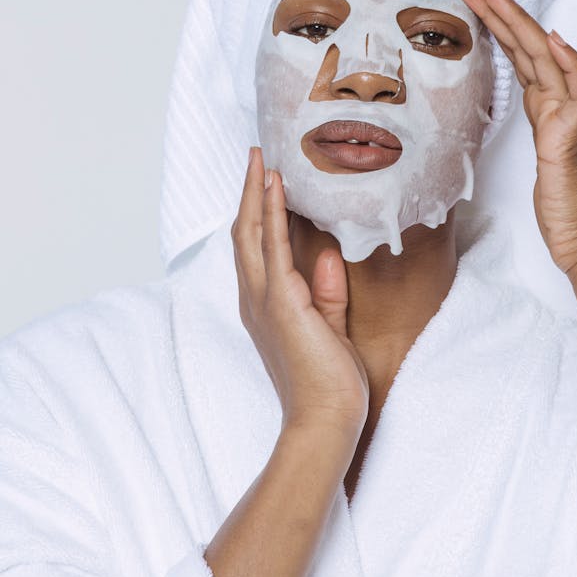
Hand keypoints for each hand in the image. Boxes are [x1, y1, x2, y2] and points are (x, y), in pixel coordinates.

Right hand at [231, 147, 369, 439]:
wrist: (325, 421)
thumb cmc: (329, 385)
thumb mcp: (330, 329)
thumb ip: (326, 294)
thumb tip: (328, 256)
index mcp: (266, 305)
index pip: (256, 248)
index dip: (258, 211)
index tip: (266, 179)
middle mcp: (256, 298)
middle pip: (245, 232)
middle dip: (250, 191)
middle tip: (257, 155)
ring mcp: (264, 299)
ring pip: (251, 232)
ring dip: (256, 191)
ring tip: (261, 158)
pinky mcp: (281, 301)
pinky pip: (273, 246)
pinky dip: (273, 212)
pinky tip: (277, 186)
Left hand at [458, 0, 576, 276]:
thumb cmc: (563, 208)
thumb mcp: (532, 164)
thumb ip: (524, 137)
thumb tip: (502, 118)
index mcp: (544, 109)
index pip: (517, 55)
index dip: (496, 24)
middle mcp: (557, 108)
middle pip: (529, 48)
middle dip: (501, 11)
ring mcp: (568, 122)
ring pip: (547, 60)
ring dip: (522, 24)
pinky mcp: (572, 143)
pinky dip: (570, 65)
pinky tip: (555, 41)